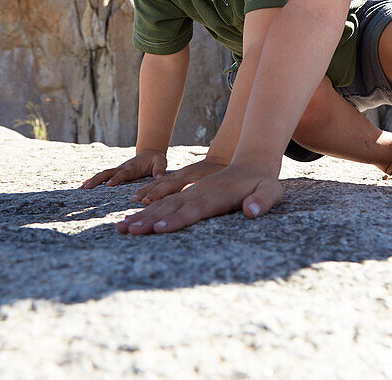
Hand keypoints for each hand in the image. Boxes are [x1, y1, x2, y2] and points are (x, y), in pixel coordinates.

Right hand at [79, 149, 166, 188]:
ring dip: (92, 181)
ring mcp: (117, 170)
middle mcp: (122, 168)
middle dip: (97, 180)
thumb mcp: (161, 162)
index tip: (109, 185)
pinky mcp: (115, 172)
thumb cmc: (156, 159)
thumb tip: (159, 178)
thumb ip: (159, 170)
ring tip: (80, 189)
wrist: (150, 152)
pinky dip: (93, 180)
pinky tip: (83, 186)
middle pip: (107, 173)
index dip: (117, 179)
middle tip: (86, 188)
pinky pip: (103, 176)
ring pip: (102, 174)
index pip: (123, 174)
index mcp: (132, 167)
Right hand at [116, 163, 282, 234]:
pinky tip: (132, 219)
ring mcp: (192, 191)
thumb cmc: (263, 182)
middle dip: (149, 220)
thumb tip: (252, 212)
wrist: (253, 160)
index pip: (194, 209)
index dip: (177, 220)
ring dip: (142, 216)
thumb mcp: (271, 191)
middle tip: (128, 232)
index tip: (159, 229)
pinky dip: (147, 211)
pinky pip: (164, 202)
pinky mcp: (188, 193)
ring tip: (121, 228)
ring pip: (163, 204)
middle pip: (171, 207)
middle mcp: (200, 192)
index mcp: (217, 195)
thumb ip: (262, 201)